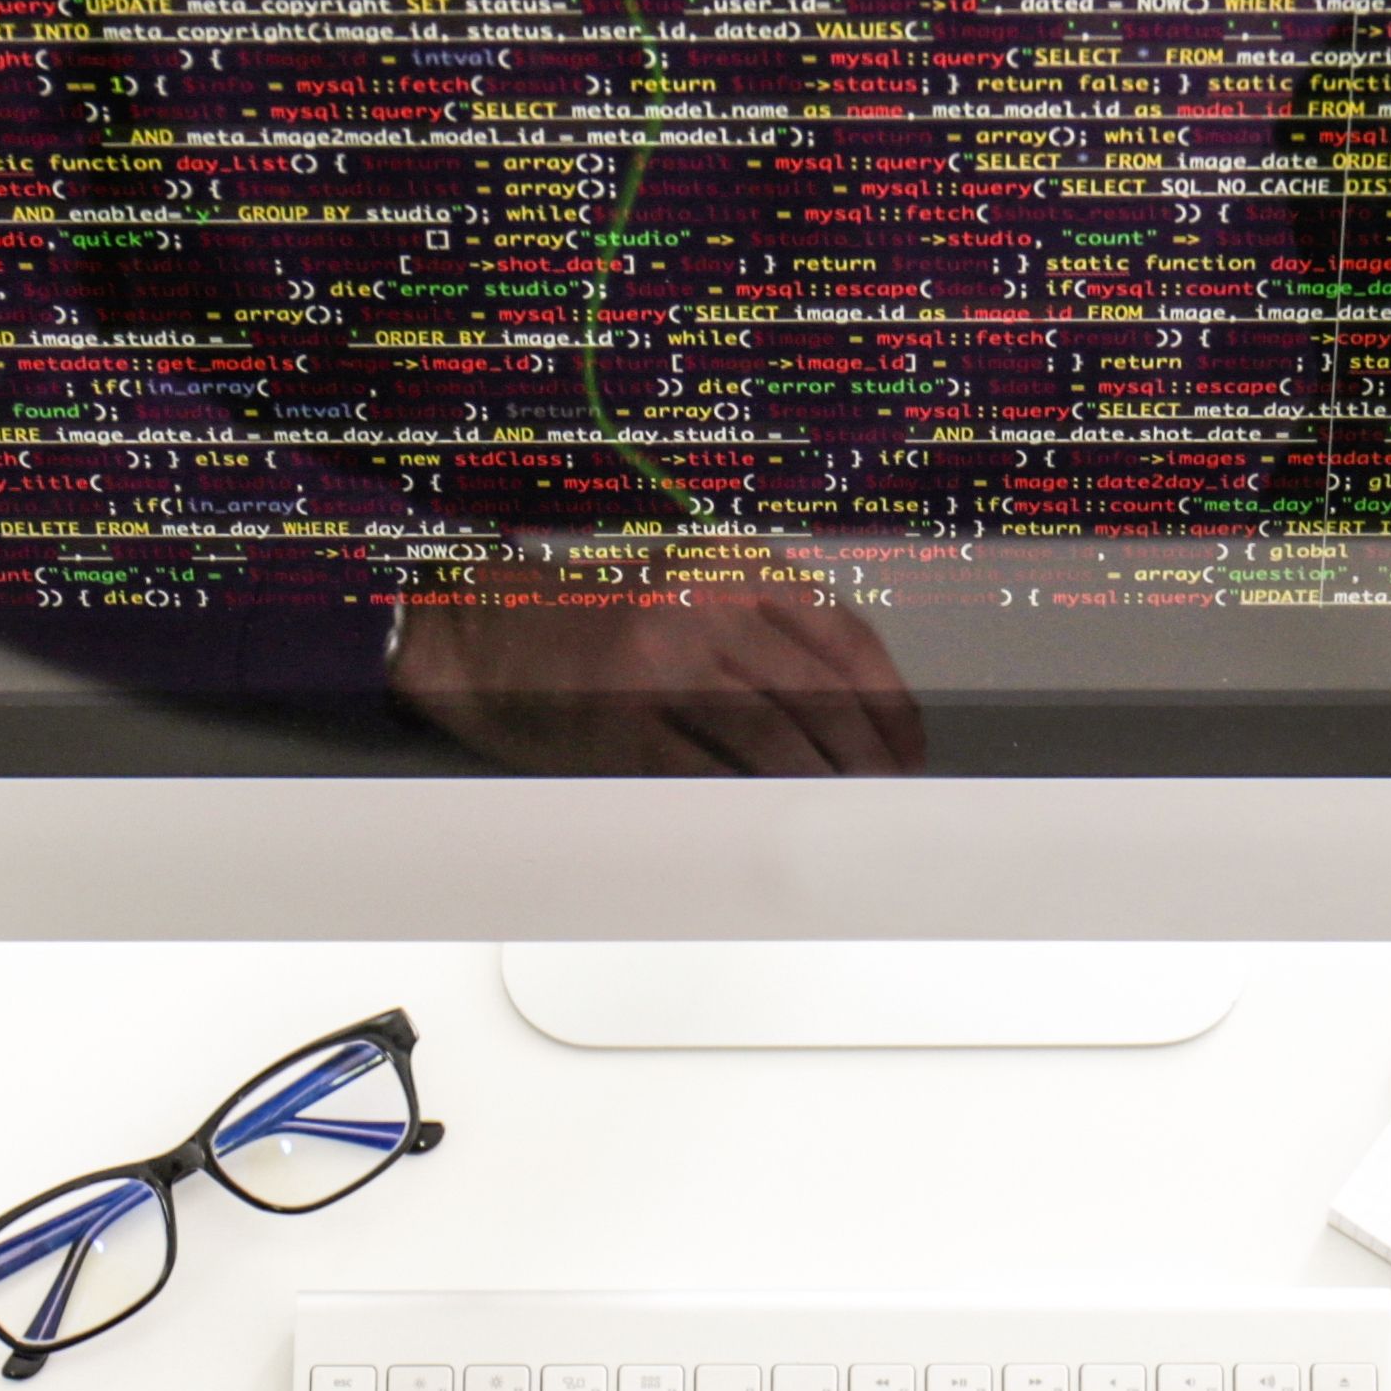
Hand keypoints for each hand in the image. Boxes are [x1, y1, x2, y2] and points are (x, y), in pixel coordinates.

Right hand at [390, 587, 927, 775]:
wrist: (482, 630)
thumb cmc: (594, 618)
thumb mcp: (688, 588)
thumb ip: (764, 628)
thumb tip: (855, 711)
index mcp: (731, 566)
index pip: (844, 637)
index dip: (890, 705)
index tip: (908, 750)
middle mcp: (702, 605)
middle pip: (818, 694)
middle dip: (866, 756)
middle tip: (886, 798)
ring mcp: (662, 663)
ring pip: (774, 738)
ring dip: (820, 787)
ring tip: (844, 817)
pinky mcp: (625, 723)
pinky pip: (709, 774)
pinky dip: (752, 805)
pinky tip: (777, 824)